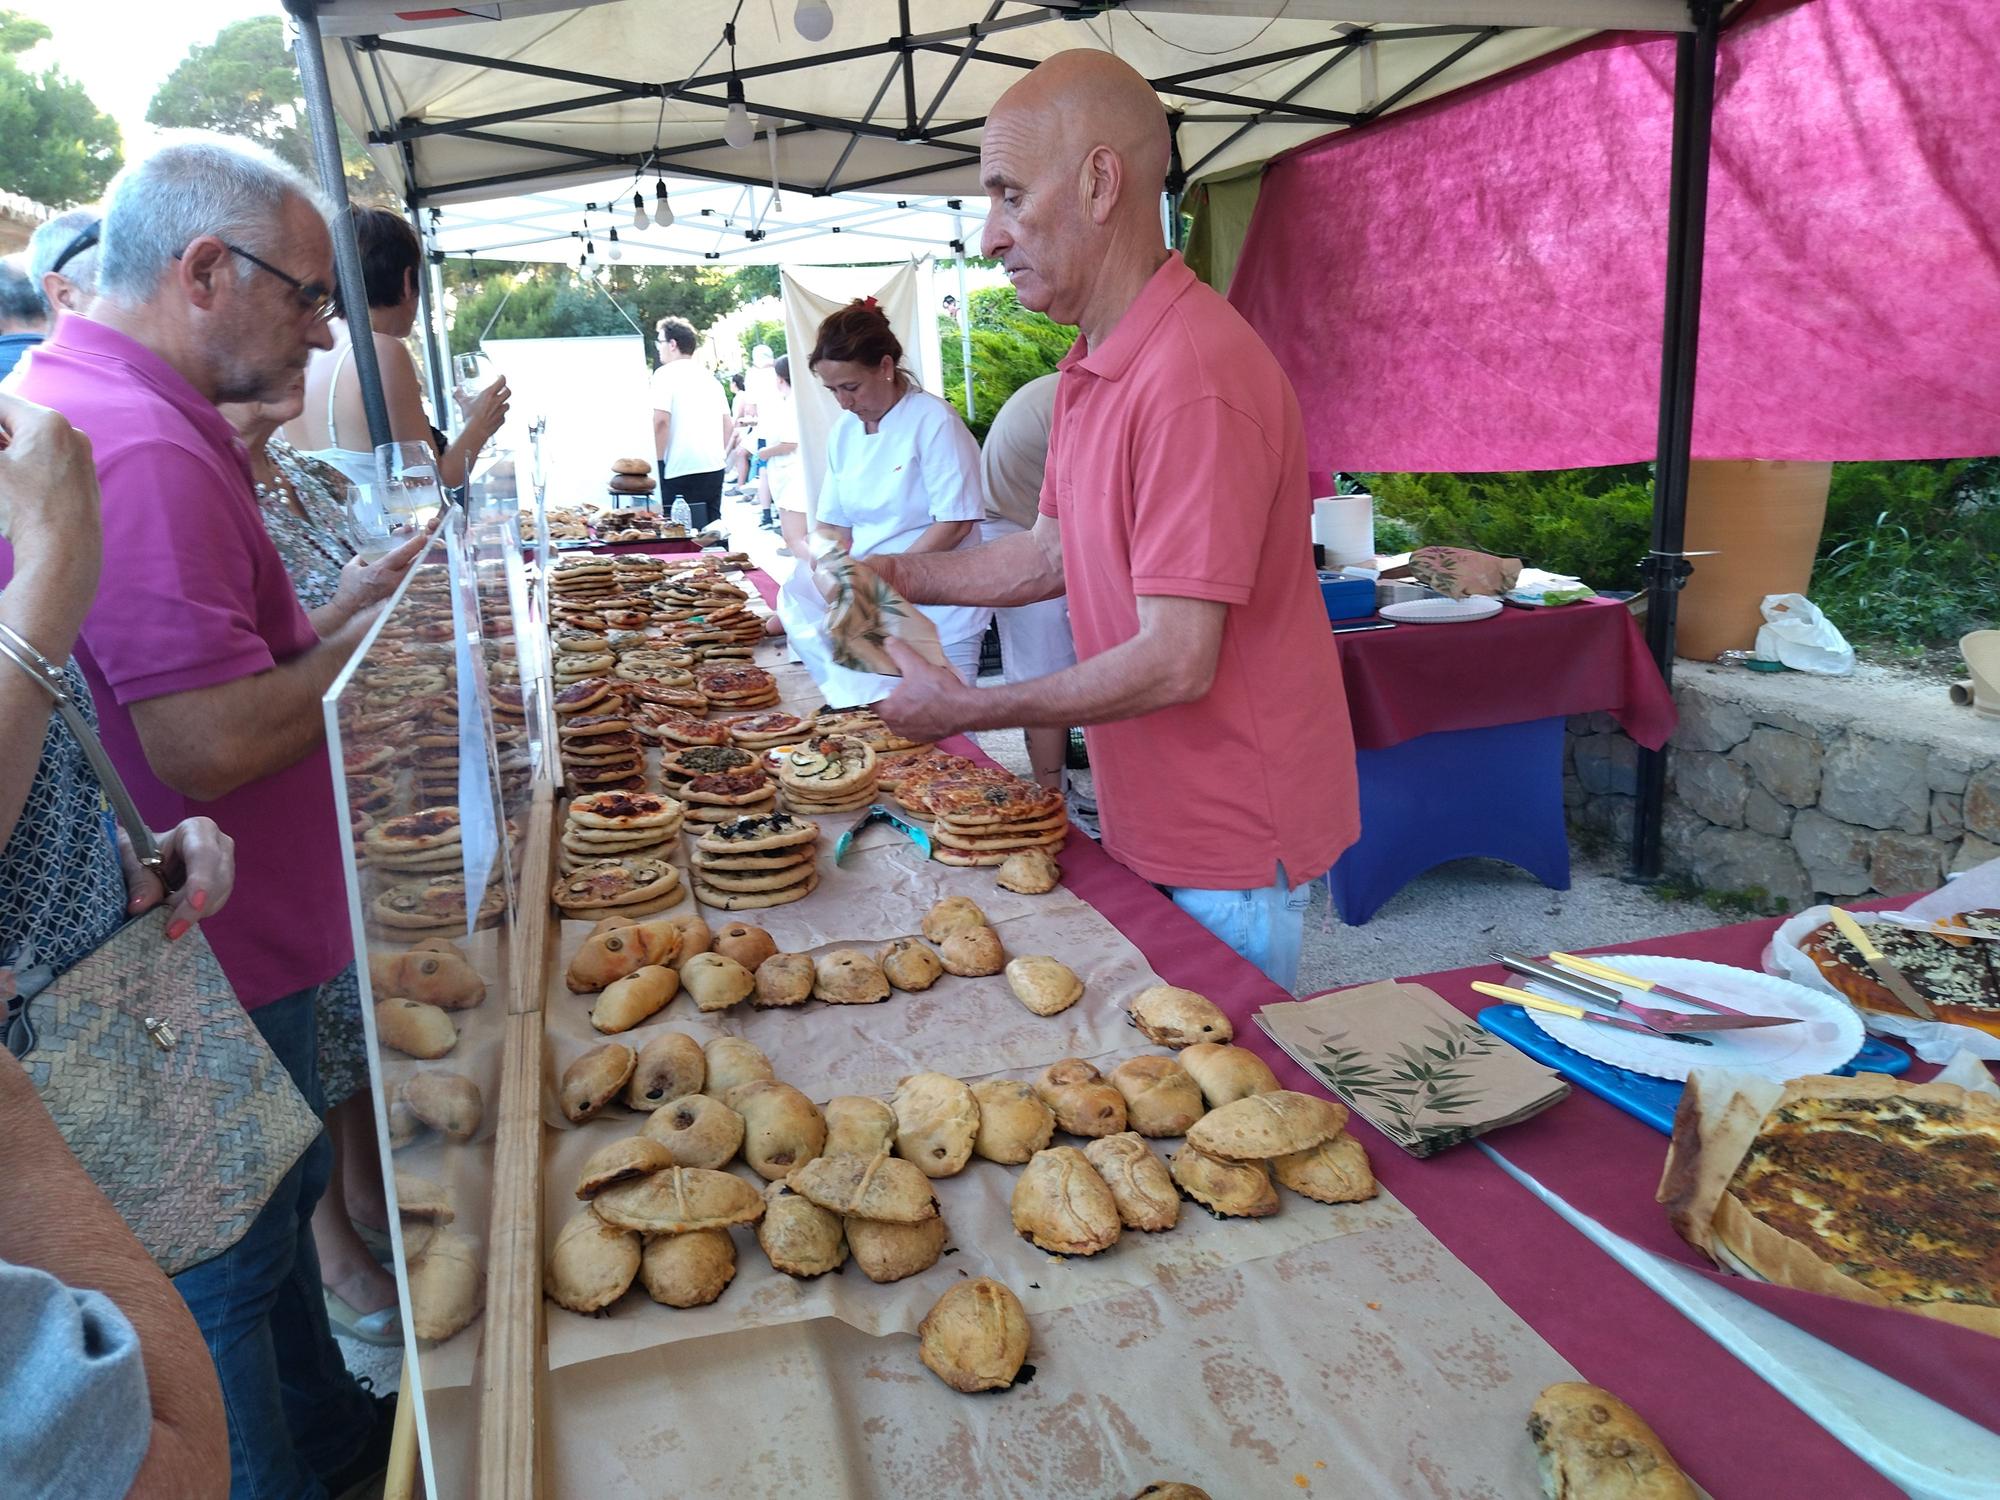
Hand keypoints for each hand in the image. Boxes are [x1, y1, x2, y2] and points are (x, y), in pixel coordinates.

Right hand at [0, 393, 100, 572]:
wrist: (65, 554)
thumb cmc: (23, 509)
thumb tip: (0, 453)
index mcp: (47, 422)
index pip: (0, 402)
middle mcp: (71, 434)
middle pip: (15, 421)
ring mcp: (81, 458)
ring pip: (30, 443)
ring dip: (6, 450)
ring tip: (4, 472)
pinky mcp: (83, 481)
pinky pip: (46, 462)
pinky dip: (23, 465)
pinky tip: (12, 483)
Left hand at [120, 818, 234, 939]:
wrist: (146, 853)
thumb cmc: (139, 849)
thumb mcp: (131, 859)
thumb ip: (139, 881)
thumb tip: (140, 907)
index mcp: (198, 829)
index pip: (204, 856)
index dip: (201, 881)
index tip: (194, 905)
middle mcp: (220, 845)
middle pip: (218, 880)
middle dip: (195, 907)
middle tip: (171, 930)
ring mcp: (225, 866)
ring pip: (219, 896)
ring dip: (193, 913)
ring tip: (166, 918)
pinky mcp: (223, 885)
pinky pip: (215, 905)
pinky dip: (195, 915)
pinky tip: (176, 916)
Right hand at [331, 521, 431, 618]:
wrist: (349, 610)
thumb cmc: (349, 588)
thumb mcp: (352, 568)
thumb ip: (361, 557)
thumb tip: (368, 551)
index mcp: (380, 570)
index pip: (402, 555)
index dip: (414, 545)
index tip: (423, 537)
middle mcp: (392, 580)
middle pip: (414, 564)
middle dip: (421, 552)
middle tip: (426, 542)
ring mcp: (396, 589)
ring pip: (412, 573)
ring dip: (417, 562)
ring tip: (421, 552)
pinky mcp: (397, 595)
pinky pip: (407, 581)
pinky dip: (410, 572)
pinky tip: (412, 567)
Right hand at [455, 376, 510, 446]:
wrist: (476, 430)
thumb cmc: (471, 416)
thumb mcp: (463, 403)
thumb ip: (459, 395)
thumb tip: (456, 390)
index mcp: (489, 394)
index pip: (501, 382)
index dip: (502, 378)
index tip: (501, 377)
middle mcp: (497, 401)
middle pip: (508, 392)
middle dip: (506, 389)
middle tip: (503, 389)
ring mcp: (501, 411)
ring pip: (507, 404)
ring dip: (504, 403)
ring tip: (499, 404)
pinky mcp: (501, 420)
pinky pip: (503, 416)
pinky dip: (500, 415)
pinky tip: (495, 416)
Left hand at [876, 639, 974, 743]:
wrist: (967, 710)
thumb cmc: (942, 691)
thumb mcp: (918, 665)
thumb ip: (899, 652)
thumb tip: (889, 642)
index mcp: (889, 710)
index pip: (871, 699)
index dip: (875, 688)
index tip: (881, 680)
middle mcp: (896, 726)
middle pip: (886, 708)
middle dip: (891, 697)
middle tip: (900, 684)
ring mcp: (910, 734)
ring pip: (900, 717)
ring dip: (904, 707)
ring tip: (915, 693)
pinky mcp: (923, 737)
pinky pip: (914, 725)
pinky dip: (917, 716)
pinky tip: (926, 705)